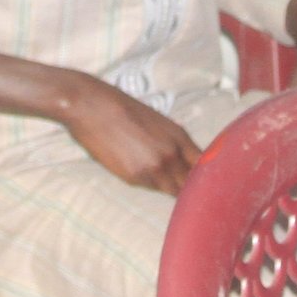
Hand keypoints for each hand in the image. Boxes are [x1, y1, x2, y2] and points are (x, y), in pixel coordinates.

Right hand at [53, 75, 202, 194]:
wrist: (92, 106)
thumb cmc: (122, 108)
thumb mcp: (157, 122)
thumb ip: (172, 142)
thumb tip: (183, 162)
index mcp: (179, 136)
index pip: (204, 165)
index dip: (205, 175)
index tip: (203, 181)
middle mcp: (171, 155)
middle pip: (190, 184)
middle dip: (188, 187)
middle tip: (185, 189)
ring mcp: (153, 168)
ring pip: (170, 190)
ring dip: (167, 188)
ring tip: (160, 181)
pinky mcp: (134, 177)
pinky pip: (149, 188)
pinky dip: (149, 185)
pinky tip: (139, 173)